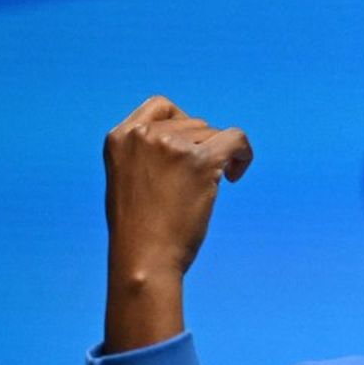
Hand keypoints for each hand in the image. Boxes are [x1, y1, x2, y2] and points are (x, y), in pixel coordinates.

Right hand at [102, 96, 252, 351]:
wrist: (143, 258)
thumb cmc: (138, 230)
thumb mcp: (127, 180)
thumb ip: (146, 153)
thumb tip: (184, 138)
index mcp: (120, 137)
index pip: (160, 106)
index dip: (183, 123)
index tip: (190, 148)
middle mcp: (144, 135)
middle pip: (192, 122)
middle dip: (203, 147)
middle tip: (202, 179)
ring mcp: (172, 145)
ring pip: (214, 134)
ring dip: (221, 156)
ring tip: (216, 183)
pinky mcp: (200, 161)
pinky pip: (236, 139)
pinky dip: (244, 153)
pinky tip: (236, 175)